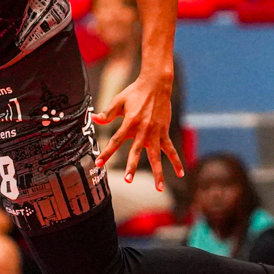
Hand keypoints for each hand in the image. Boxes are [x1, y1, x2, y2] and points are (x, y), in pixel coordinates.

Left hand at [91, 70, 182, 190]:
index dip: (106, 153)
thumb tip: (93, 118)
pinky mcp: (164, 133)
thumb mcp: (119, 101)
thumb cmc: (135, 92)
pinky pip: (171, 150)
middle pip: (136, 152)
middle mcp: (143, 130)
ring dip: (158, 172)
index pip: (115, 141)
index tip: (99, 164)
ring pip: (156, 156)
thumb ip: (107, 113)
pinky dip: (176, 161)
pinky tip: (180, 173)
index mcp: (129, 123)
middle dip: (131, 166)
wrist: (156, 85)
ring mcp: (155, 133)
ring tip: (159, 188)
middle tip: (127, 180)